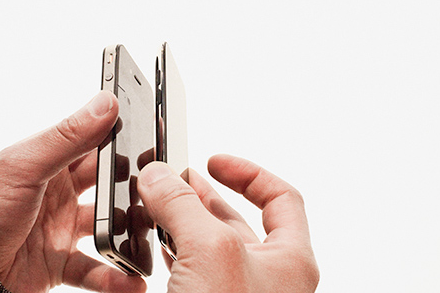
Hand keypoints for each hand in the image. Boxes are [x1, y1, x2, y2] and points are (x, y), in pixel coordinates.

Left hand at [0, 91, 145, 292]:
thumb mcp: (23, 166)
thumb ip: (67, 137)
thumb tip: (106, 103)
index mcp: (50, 162)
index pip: (95, 143)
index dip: (123, 138)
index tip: (153, 137)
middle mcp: (60, 193)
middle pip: (109, 185)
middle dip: (134, 188)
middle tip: (160, 192)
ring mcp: (62, 228)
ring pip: (109, 227)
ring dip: (130, 233)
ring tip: (152, 236)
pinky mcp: (61, 262)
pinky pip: (97, 269)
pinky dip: (116, 276)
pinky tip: (132, 280)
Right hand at [137, 155, 318, 292]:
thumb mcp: (212, 254)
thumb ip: (185, 207)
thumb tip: (161, 176)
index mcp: (289, 260)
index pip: (281, 199)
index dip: (249, 173)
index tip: (215, 161)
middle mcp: (263, 278)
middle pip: (237, 220)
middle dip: (204, 195)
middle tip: (175, 179)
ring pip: (208, 246)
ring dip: (182, 221)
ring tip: (156, 203)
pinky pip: (189, 271)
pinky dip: (169, 250)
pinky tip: (151, 245)